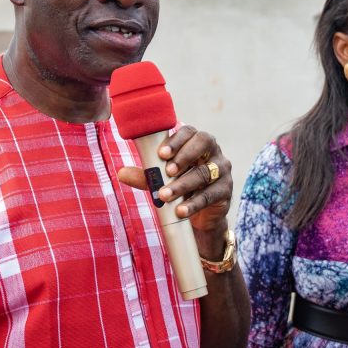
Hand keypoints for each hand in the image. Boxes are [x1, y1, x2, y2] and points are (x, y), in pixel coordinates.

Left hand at [117, 125, 232, 232]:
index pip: (190, 131)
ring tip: (165, 195)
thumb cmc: (180, 188)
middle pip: (204, 142)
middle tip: (167, 171)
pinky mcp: (226, 190)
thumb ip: (146, 176)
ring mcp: (222, 170)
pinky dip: (194, 203)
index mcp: (196, 142)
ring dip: (183, 184)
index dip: (177, 140)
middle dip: (185, 155)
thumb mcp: (162, 181)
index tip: (162, 153)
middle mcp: (213, 151)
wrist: (200, 216)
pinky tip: (180, 210)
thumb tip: (121, 173)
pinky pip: (210, 195)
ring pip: (205, 172)